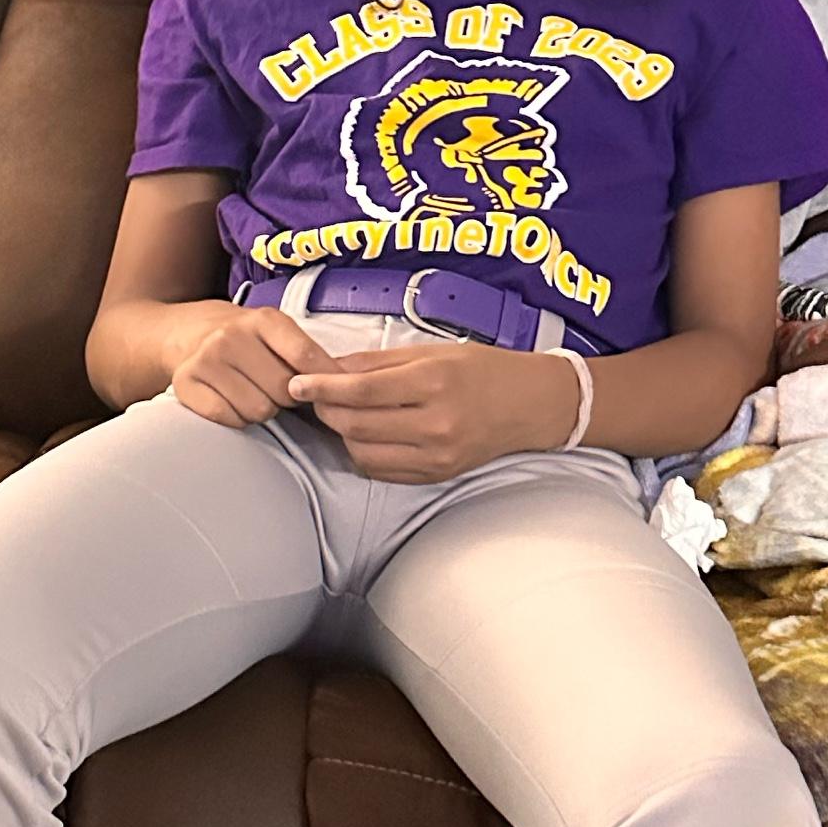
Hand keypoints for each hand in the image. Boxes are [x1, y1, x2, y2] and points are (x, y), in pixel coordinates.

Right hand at [167, 302, 333, 429]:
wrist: (188, 331)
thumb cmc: (246, 339)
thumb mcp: (278, 333)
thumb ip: (309, 355)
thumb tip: (345, 383)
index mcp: (263, 319)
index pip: (305, 357)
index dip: (321, 381)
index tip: (325, 391)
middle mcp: (231, 335)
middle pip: (283, 391)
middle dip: (286, 397)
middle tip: (275, 388)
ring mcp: (206, 359)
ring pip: (258, 410)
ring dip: (261, 410)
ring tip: (252, 392)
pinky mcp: (186, 383)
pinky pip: (229, 419)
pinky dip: (236, 418)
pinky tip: (232, 401)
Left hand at [286, 343, 581, 482]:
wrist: (529, 405)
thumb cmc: (482, 370)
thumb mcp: (433, 351)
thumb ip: (379, 361)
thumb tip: (331, 366)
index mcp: (433, 383)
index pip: (361, 390)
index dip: (322, 387)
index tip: (298, 381)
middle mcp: (435, 424)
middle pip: (356, 425)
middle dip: (325, 410)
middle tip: (313, 396)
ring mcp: (437, 455)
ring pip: (363, 452)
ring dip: (341, 433)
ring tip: (338, 413)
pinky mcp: (436, 475)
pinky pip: (383, 470)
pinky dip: (363, 452)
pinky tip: (363, 434)